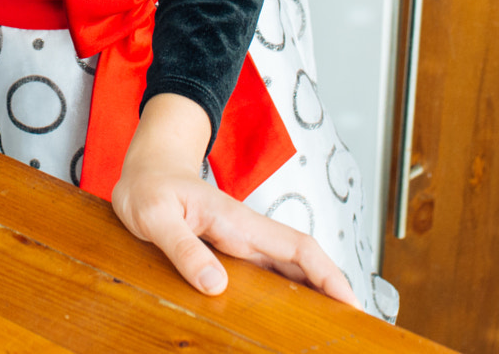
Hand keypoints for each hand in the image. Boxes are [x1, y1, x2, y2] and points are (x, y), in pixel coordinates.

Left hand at [110, 94, 355, 306]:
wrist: (146, 169)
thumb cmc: (148, 187)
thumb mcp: (154, 217)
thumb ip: (183, 248)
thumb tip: (215, 285)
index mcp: (236, 220)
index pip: (297, 247)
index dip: (328, 274)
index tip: (351, 301)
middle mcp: (246, 232)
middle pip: (303, 263)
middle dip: (332, 290)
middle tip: (352, 327)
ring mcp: (241, 241)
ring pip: (288, 271)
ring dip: (312, 295)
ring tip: (329, 328)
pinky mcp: (231, 250)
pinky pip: (267, 274)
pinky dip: (286, 294)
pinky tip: (288, 315)